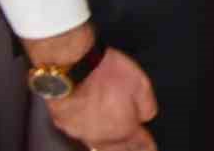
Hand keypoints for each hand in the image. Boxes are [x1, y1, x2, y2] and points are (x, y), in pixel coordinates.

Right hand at [25, 25, 156, 150]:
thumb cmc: (107, 74)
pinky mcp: (63, 123)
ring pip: (97, 145)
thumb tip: (147, 117)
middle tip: (132, 149)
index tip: (150, 149)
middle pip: (116, 150)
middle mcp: (101, 136)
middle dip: (126, 150)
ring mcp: (80, 132)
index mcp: (122, 129)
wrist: (70, 70)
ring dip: (107, 146)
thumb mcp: (141, 85)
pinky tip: (90, 132)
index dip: (146, 146)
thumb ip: (147, 105)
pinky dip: (88, 134)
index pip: (138, 144)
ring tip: (114, 147)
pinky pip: (79, 134)